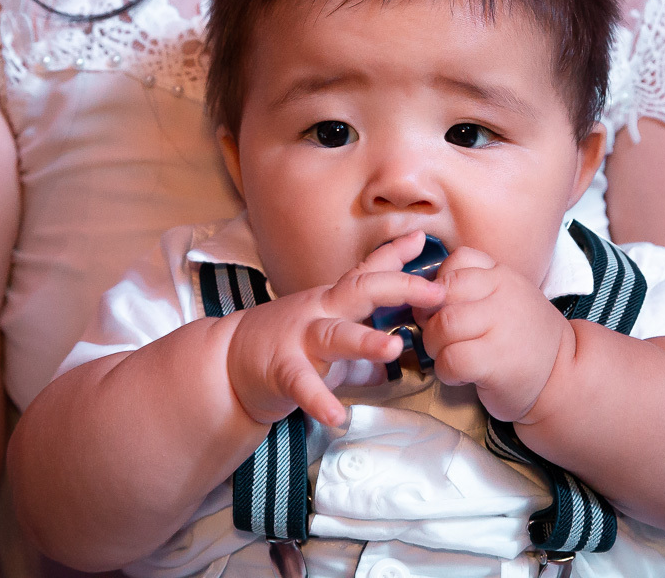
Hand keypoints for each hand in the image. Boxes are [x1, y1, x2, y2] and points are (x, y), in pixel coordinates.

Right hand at [225, 232, 445, 426]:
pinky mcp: (281, 371)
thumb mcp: (331, 326)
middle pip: (360, 291)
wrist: (228, 362)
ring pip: (335, 335)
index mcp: (334, 301)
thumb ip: (368, 330)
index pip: (370, 273)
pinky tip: (338, 416)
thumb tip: (409, 340)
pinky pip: (303, 386)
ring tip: (393, 347)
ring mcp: (300, 340)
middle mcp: (320, 312)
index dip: (401, 261)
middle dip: (398, 287)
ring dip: (365, 340)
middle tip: (435, 293)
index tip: (430, 250)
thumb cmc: (287, 343)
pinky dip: (320, 400)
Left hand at [418, 247, 572, 422]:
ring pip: (442, 326)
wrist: (563, 377)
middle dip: (428, 318)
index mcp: (503, 275)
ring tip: (449, 356)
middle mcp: (503, 295)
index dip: (439, 284)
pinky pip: (450, 359)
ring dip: (434, 346)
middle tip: (437, 335)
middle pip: (442, 294)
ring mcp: (501, 327)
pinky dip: (445, 371)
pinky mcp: (496, 362)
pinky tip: (459, 375)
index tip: (442, 306)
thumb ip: (471, 287)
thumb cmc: (522, 338)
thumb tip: (422, 293)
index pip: (457, 260)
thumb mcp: (505, 297)